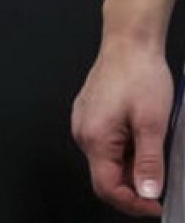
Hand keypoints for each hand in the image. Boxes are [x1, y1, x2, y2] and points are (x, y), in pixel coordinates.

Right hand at [73, 35, 172, 216]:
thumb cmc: (139, 74)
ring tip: (155, 149)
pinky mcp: (89, 114)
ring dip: (131, 166)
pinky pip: (105, 143)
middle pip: (105, 175)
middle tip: (163, 179)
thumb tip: (148, 192)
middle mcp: (83, 132)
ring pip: (107, 160)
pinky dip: (125, 150)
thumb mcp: (153, 123)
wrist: (128, 42)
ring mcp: (84, 122)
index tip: (157, 205)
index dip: (134, 203)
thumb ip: (149, 162)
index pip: (107, 187)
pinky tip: (141, 136)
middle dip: (135, 185)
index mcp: (95, 138)